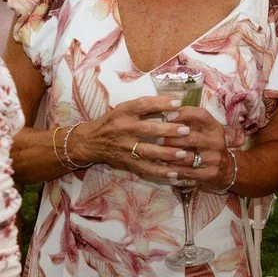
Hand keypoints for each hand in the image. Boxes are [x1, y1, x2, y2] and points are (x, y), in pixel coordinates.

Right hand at [66, 96, 185, 179]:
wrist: (91, 141)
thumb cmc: (113, 122)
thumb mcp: (124, 109)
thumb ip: (144, 107)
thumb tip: (173, 103)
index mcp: (123, 112)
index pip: (142, 105)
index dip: (160, 103)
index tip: (178, 103)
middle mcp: (123, 129)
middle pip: (147, 129)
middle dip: (168, 130)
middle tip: (186, 130)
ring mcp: (125, 147)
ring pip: (147, 152)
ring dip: (166, 153)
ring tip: (183, 154)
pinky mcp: (126, 162)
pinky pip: (145, 168)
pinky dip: (160, 172)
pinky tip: (174, 173)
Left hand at [143, 104, 233, 188]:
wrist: (226, 166)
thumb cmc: (208, 143)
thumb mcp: (205, 130)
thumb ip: (190, 121)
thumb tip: (167, 112)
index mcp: (215, 128)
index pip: (202, 115)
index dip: (184, 113)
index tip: (168, 116)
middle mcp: (217, 142)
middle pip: (192, 138)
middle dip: (172, 139)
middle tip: (159, 140)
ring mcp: (214, 159)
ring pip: (188, 157)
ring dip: (171, 155)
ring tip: (160, 153)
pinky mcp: (210, 173)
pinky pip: (188, 172)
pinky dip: (175, 169)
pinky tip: (167, 166)